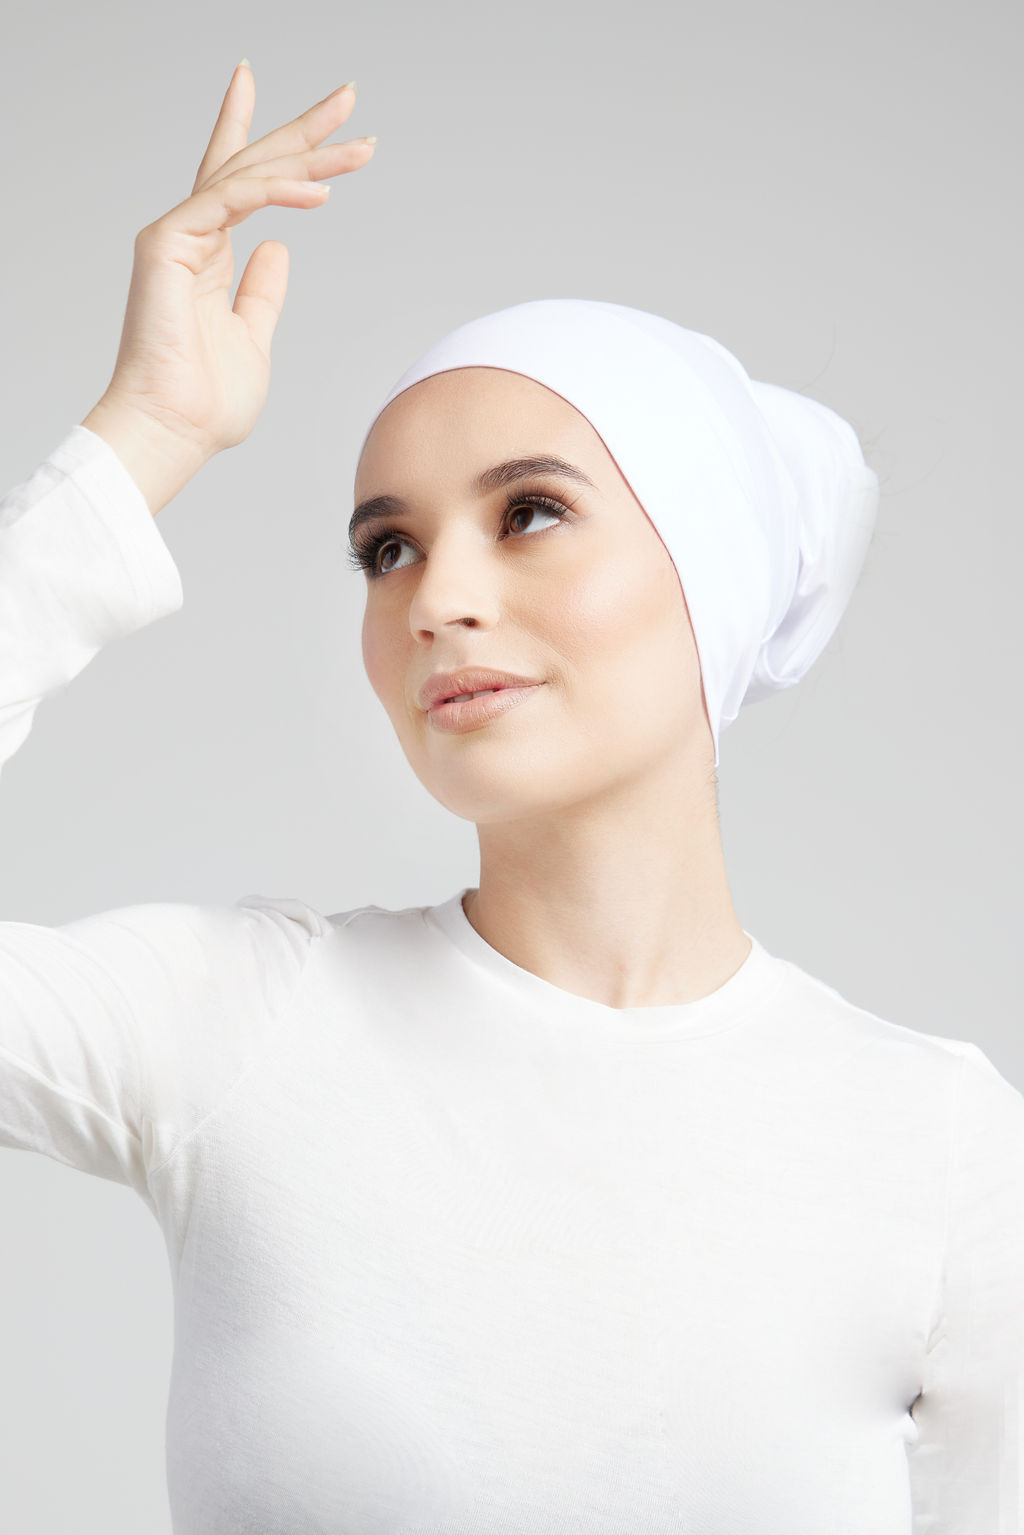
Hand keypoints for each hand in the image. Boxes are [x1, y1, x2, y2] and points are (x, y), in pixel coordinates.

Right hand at [85, 64, 373, 483]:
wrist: (174, 430)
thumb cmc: (206, 401)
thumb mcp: (252, 337)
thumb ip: (262, 292)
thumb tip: (277, 249)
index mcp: (209, 255)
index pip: (248, 184)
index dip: (288, 149)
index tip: (332, 125)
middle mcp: (192, 235)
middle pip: (253, 163)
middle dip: (305, 129)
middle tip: (350, 97)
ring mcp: (177, 235)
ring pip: (250, 174)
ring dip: (309, 158)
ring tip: (361, 150)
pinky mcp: (168, 242)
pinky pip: (231, 199)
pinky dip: (277, 191)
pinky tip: (320, 193)